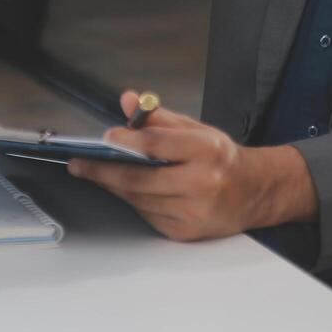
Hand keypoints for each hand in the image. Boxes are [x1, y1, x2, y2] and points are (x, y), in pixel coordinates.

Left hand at [67, 90, 317, 241]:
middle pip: (141, 179)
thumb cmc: (219, 156)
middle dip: (104, 170)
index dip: (128, 140)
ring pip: (140, 199)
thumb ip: (157, 116)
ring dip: (114, 185)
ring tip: (94, 171)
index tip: (105, 137)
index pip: (158, 145)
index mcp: (205, 150)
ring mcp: (194, 211)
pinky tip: (122, 187)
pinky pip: (148, 214)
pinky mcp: (186, 231)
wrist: (252, 191)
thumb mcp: (194, 127)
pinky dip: (132, 200)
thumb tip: (127, 100)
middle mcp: (202, 183)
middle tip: (80, 163)